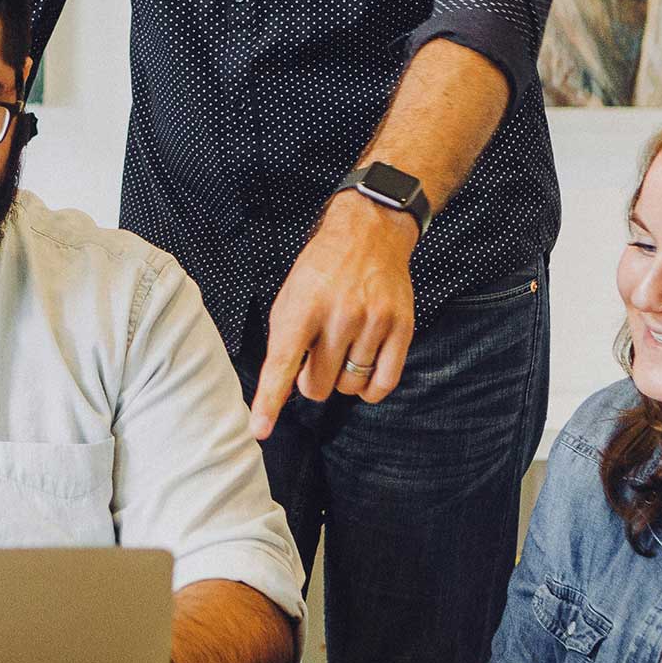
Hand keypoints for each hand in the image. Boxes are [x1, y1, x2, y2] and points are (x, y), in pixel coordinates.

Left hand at [249, 193, 417, 438]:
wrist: (369, 233)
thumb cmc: (323, 269)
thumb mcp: (291, 296)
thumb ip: (285, 340)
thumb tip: (282, 389)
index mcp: (304, 306)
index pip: (282, 363)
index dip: (270, 401)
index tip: (260, 429)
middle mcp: (340, 315)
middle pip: (318, 385)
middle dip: (312, 381)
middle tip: (316, 357)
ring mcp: (374, 321)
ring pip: (350, 386)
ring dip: (342, 379)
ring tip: (343, 351)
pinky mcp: (401, 327)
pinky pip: (384, 383)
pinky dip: (370, 389)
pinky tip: (364, 371)